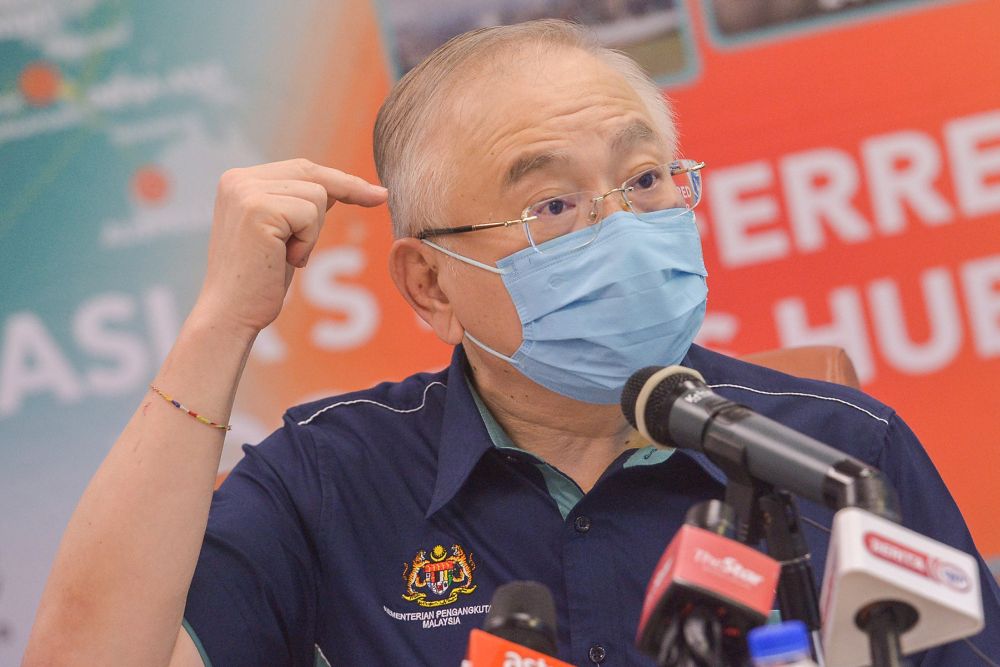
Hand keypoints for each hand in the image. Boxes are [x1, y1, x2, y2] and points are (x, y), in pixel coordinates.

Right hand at [193, 158, 387, 338]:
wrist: (232, 313)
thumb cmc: (260, 279)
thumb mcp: (284, 233)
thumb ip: (300, 205)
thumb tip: (340, 186)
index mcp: (240, 181)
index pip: (300, 169)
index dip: (340, 179)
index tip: (375, 191)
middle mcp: (239, 180)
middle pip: (312, 173)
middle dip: (349, 188)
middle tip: (380, 198)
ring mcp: (246, 192)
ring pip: (317, 195)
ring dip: (313, 232)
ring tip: (287, 255)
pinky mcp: (258, 209)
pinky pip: (311, 214)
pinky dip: (308, 241)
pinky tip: (285, 259)